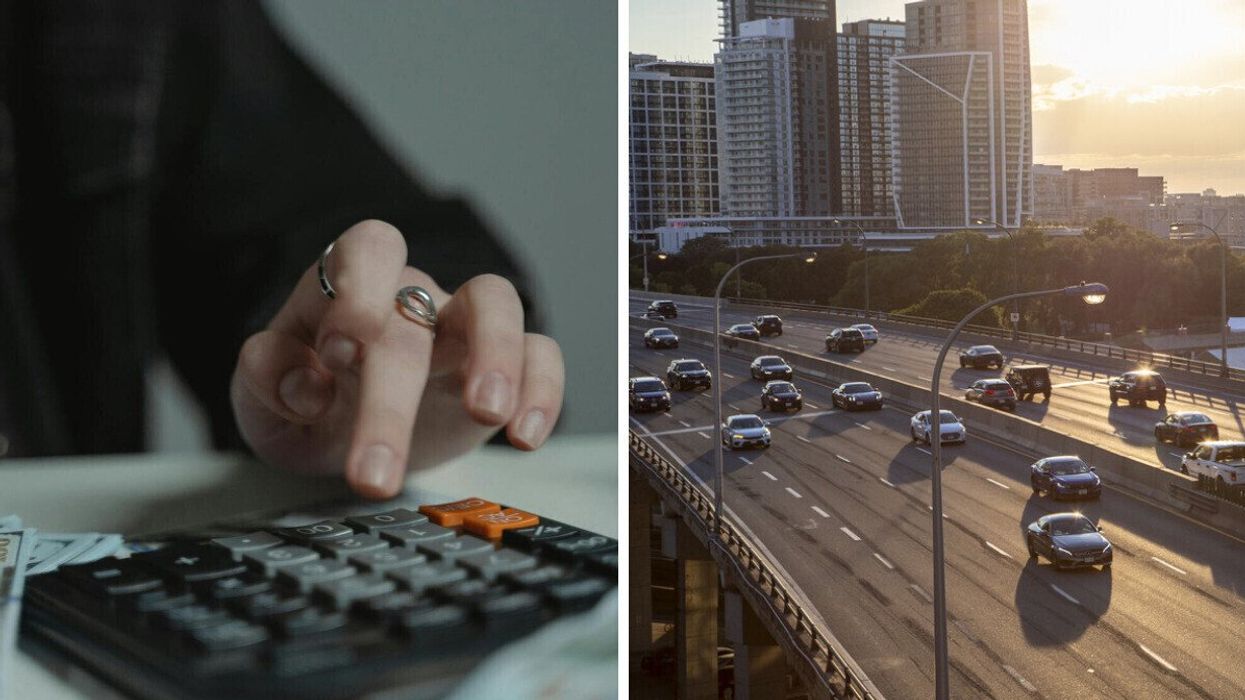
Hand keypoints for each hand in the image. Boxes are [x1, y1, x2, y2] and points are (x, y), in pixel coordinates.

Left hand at [229, 220, 564, 498]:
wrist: (352, 436)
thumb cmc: (312, 403)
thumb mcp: (261, 399)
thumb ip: (266, 378)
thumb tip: (305, 385)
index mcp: (347, 287)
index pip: (366, 250)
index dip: (357, 290)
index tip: (339, 352)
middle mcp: (410, 298)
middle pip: (412, 319)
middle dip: (390, 402)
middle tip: (374, 473)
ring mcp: (462, 327)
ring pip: (496, 303)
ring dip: (495, 355)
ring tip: (486, 413)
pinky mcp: (506, 367)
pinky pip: (541, 354)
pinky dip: (541, 391)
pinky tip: (525, 436)